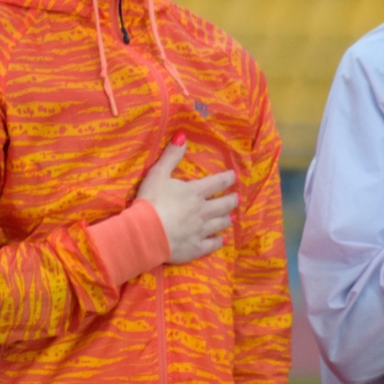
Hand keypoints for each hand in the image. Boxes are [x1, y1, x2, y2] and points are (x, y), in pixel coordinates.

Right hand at [136, 132, 237, 263]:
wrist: (146, 232)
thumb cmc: (151, 201)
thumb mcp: (158, 174)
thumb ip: (171, 156)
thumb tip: (183, 136)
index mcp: (195, 192)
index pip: (217, 183)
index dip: (227, 178)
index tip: (233, 176)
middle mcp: (203, 211)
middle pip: (223, 205)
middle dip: (231, 200)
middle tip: (237, 199)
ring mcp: (201, 230)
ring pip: (220, 224)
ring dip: (227, 219)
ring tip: (233, 218)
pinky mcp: (196, 247)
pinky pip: (212, 244)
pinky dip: (219, 241)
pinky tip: (222, 240)